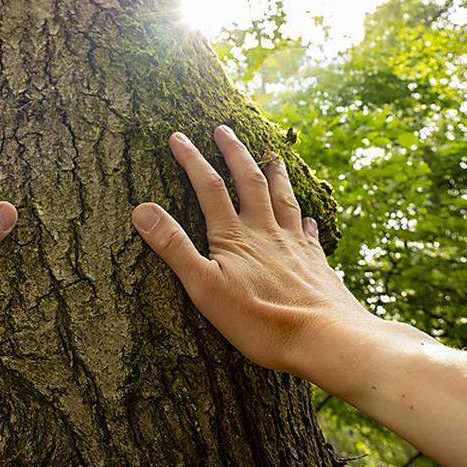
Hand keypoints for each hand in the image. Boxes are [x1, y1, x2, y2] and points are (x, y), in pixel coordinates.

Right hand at [131, 125, 374, 373]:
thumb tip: (141, 209)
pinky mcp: (315, 263)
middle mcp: (266, 231)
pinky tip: (307, 217)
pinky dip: (304, 218)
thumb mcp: (204, 287)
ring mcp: (294, 245)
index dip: (191, 159)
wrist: (325, 338)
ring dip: (275, 173)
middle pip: (250, 181)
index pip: (208, 187)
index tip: (177, 136)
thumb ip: (174, 246)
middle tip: (223, 129)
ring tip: (273, 155)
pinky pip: (308, 231)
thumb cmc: (260, 320)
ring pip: (283, 198)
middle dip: (234, 153)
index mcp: (235, 236)